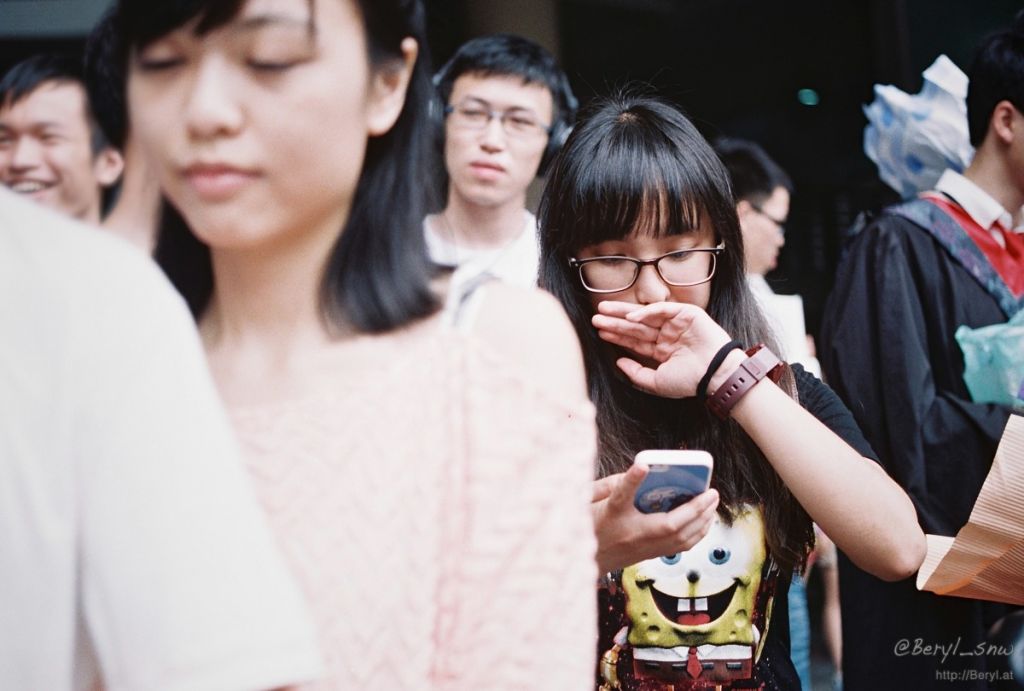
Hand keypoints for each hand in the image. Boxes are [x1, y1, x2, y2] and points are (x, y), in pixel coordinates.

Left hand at [592, 301, 738, 397]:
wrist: (715, 375)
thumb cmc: (689, 382)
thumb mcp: (657, 382)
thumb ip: (636, 373)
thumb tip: (618, 363)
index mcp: (662, 351)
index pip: (635, 341)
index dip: (617, 336)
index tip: (600, 332)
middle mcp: (667, 336)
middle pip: (636, 326)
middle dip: (615, 322)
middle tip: (595, 317)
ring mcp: (676, 324)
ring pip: (645, 316)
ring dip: (624, 313)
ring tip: (603, 310)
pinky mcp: (687, 314)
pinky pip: (662, 309)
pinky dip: (647, 311)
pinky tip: (630, 316)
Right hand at [592, 462, 719, 572]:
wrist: (590, 559)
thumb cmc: (593, 528)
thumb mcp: (593, 500)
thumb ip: (611, 483)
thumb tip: (640, 469)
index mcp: (613, 517)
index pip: (622, 496)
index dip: (632, 478)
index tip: (643, 464)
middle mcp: (633, 535)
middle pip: (671, 525)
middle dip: (697, 509)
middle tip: (712, 492)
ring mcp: (646, 548)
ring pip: (682, 540)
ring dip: (702, 523)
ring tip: (711, 506)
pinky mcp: (652, 554)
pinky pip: (681, 546)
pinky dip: (696, 534)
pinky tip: (701, 522)